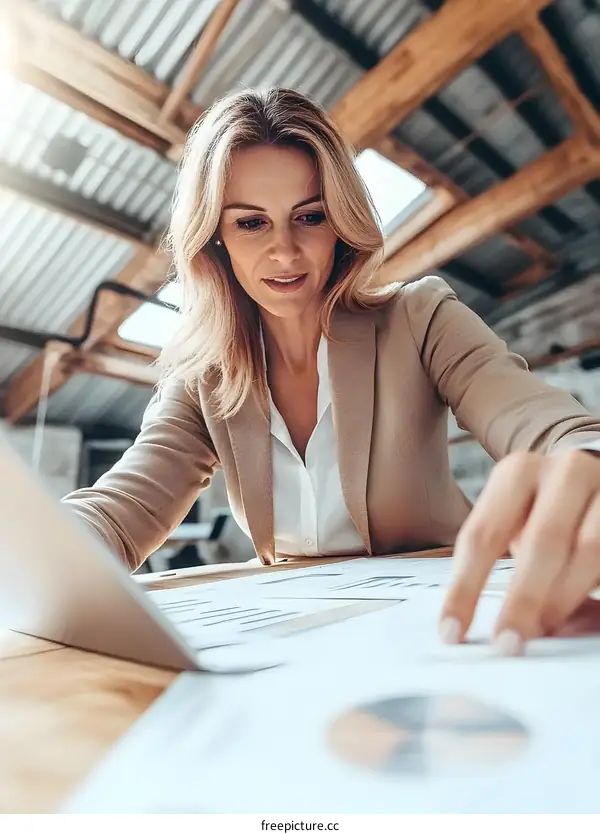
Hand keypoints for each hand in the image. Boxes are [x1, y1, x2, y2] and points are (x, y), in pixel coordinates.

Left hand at [439, 449, 599, 654]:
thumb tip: (512, 629)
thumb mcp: (519, 520)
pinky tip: (585, 615)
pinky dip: (594, 587)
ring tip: (545, 630)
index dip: (465, 588)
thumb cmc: (549, 509)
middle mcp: (563, 473)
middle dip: (524, 598)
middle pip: (542, 541)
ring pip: (588, 549)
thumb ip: (511, 562)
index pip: (482, 535)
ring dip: (564, 598)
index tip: (451, 632)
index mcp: (518, 474)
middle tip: (508, 642)